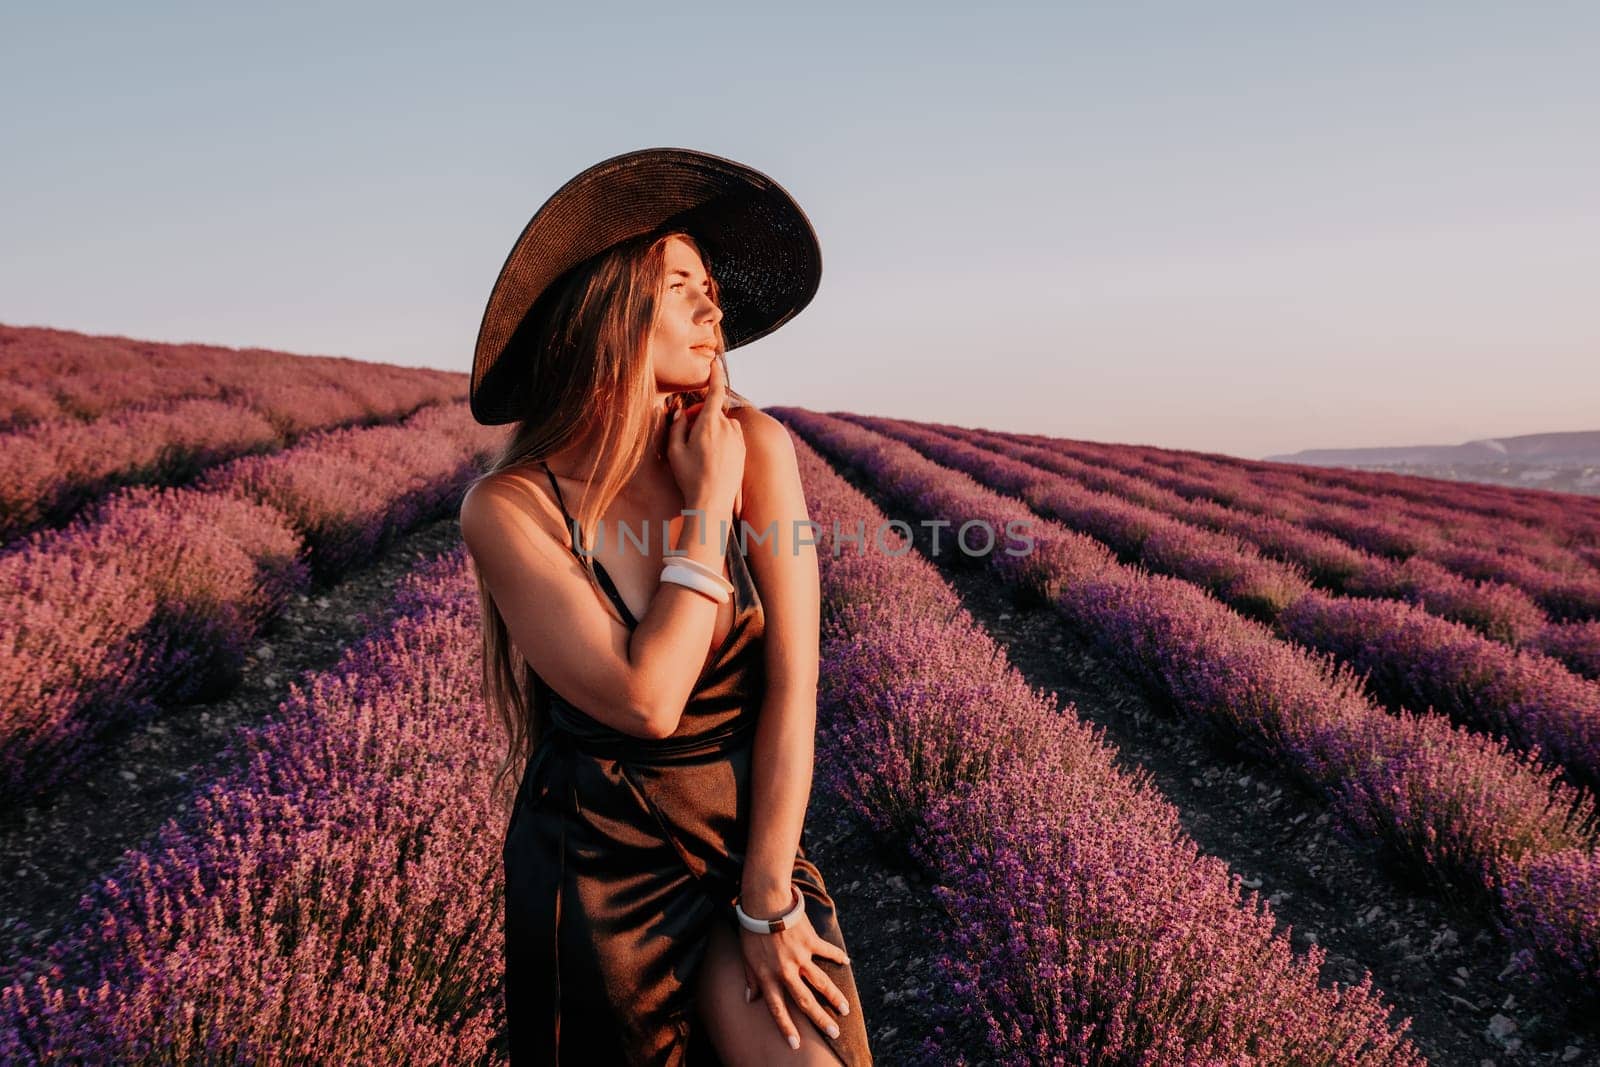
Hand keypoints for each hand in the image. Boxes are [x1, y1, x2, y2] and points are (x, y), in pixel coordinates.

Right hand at [666, 355, 744, 516]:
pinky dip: (721, 439)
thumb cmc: (690, 477)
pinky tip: (711, 458)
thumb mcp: (674, 451)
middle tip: (686, 432)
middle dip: (701, 415)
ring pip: (723, 424)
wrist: (713, 503)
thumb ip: (676, 426)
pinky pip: (731, 436)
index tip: (714, 361)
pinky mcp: (743, 450)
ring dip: (712, 429)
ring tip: (699, 451)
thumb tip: (679, 412)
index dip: (714, 375)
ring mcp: (738, 439)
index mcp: (710, 423)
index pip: (715, 391)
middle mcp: (728, 428)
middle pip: (714, 411)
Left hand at [737, 896, 851, 1050]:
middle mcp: (786, 971)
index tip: (796, 1045)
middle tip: (834, 1033)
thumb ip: (751, 979)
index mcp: (769, 977)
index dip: (787, 1028)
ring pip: (821, 982)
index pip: (778, 1009)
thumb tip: (749, 998)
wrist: (764, 903)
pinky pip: (827, 952)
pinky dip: (837, 957)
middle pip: (805, 1001)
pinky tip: (847, 962)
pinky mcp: (811, 942)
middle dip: (820, 1020)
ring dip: (834, 997)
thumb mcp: (746, 958)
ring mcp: (800, 957)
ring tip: (845, 1010)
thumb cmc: (751, 931)